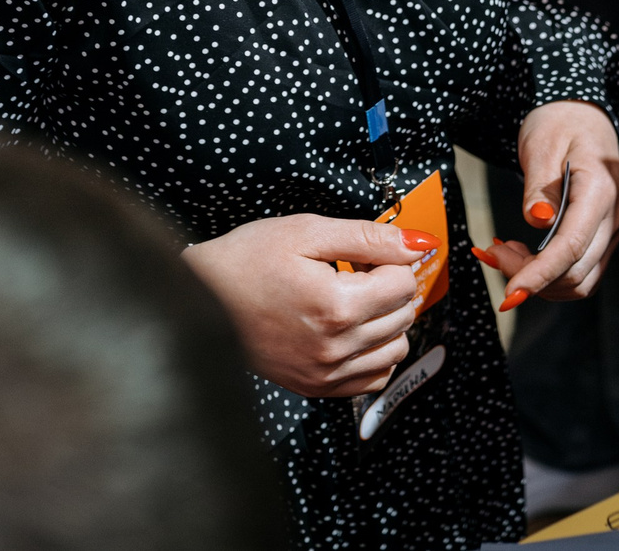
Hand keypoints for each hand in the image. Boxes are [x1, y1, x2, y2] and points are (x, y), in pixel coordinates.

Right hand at [182, 213, 433, 397]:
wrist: (199, 298)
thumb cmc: (246, 260)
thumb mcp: (306, 232)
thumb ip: (369, 237)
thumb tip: (419, 243)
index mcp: (336, 306)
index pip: (403, 282)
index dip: (386, 259)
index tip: (357, 255)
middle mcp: (335, 348)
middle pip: (404, 315)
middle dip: (388, 287)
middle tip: (352, 272)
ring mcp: (325, 374)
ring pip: (396, 350)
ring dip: (386, 321)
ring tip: (350, 300)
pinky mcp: (316, 387)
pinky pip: (373, 379)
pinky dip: (374, 354)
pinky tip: (349, 331)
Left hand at [471, 101, 618, 307]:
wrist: (582, 114)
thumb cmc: (559, 124)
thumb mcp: (542, 144)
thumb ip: (540, 186)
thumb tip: (538, 222)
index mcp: (600, 191)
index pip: (571, 247)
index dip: (540, 275)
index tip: (510, 292)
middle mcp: (614, 217)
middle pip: (576, 273)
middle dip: (532, 277)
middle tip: (492, 253)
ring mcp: (611, 230)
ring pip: (580, 280)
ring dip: (540, 280)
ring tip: (504, 251)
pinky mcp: (601, 236)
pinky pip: (579, 269)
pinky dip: (549, 273)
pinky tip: (523, 254)